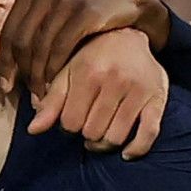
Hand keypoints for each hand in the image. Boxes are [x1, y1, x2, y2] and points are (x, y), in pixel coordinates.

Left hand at [0, 0, 168, 96]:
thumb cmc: (84, 10)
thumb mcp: (50, 14)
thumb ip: (21, 30)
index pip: (8, 33)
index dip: (4, 63)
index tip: (6, 86)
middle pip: (21, 41)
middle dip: (21, 72)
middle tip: (26, 94)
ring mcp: (66, 0)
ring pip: (39, 47)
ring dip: (37, 75)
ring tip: (40, 94)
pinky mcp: (86, 12)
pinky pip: (60, 47)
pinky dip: (54, 68)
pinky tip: (55, 82)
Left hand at [28, 28, 167, 158]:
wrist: (127, 36)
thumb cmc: (90, 58)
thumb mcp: (65, 75)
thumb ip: (50, 103)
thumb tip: (32, 131)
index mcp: (89, 74)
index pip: (71, 123)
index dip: (67, 126)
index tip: (71, 117)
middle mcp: (115, 82)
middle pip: (92, 132)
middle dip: (85, 132)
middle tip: (87, 121)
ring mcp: (139, 91)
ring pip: (115, 137)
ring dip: (104, 142)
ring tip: (99, 132)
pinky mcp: (157, 99)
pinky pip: (149, 133)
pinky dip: (136, 148)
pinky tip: (125, 153)